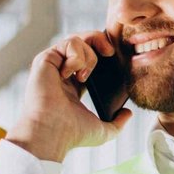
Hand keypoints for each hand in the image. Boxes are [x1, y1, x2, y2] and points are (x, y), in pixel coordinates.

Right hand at [5, 31, 131, 162]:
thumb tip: (128, 113)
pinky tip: (72, 74)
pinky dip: (76, 56)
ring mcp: (53, 65)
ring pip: (76, 40)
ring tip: (85, 77)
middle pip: (82, 42)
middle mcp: (62, 73)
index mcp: (74, 86)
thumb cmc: (72, 134)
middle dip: (98, 40)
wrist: (53, 133)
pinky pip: (68, 43)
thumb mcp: (103, 130)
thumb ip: (118, 122)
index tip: (114, 57)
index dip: (102, 53)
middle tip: (110, 52)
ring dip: (88, 55)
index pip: (89, 60)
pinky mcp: (45, 60)